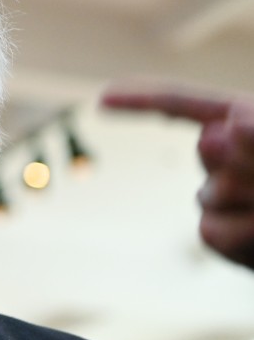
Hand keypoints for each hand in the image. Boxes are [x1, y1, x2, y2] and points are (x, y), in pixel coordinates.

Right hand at [101, 81, 253, 269]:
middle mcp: (229, 158)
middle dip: (246, 160)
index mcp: (245, 121)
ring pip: (211, 196)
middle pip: (206, 149)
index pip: (182, 104)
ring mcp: (222, 197)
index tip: (100, 100)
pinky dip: (246, 241)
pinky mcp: (220, 235)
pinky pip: (211, 233)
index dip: (140, 99)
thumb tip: (229, 121)